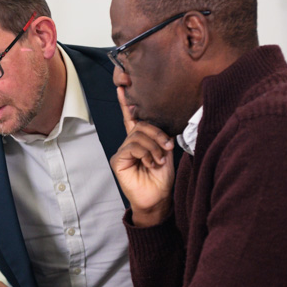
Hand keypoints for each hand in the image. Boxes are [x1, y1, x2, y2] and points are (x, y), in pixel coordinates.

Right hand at [111, 86, 175, 226]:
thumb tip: (162, 120)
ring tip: (160, 160)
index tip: (121, 87)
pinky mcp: (118, 161)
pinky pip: (133, 147)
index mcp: (140, 140)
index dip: (126, 103)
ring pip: (138, 136)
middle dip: (157, 134)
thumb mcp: (166, 153)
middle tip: (168, 147)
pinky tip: (151, 163)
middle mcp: (130, 143)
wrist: (159, 199)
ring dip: (154, 147)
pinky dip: (146, 154)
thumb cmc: (162, 178)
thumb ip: (162, 136)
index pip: (132, 118)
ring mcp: (123, 152)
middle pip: (141, 125)